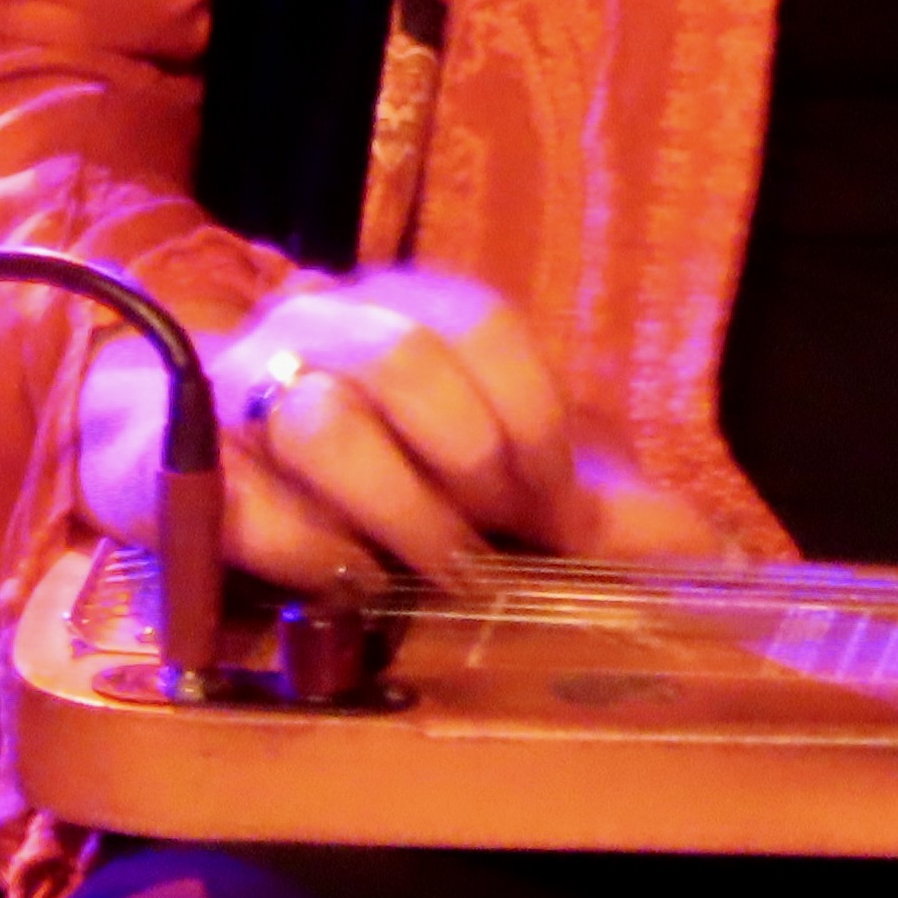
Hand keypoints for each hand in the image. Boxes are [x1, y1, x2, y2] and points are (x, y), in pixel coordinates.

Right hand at [75, 264, 724, 594]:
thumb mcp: (488, 468)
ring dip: (393, 512)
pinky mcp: (172, 468)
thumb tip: (724, 562)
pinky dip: (313, 555)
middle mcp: (321, 325)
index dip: (530, 418)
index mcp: (408, 309)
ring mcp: (239, 388)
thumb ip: (595, 505)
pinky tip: (346, 587)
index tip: (557, 510)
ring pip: (321, 422)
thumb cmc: (368, 458)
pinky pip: (248, 505)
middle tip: (491, 546)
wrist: (172, 446)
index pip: (482, 325)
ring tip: (426, 574)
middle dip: (464, 461)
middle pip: (403, 361)